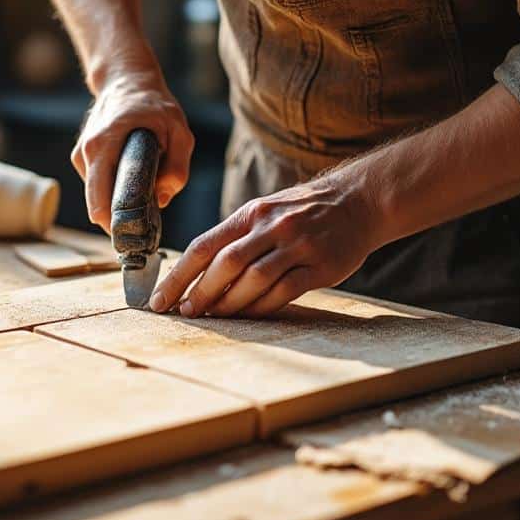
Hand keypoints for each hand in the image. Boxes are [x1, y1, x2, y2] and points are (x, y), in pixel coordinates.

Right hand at [72, 67, 193, 232]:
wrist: (126, 80)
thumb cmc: (155, 105)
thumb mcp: (180, 131)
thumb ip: (178, 168)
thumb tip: (163, 200)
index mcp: (104, 145)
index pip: (100, 199)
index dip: (117, 225)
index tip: (137, 239)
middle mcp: (86, 152)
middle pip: (95, 206)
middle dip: (118, 223)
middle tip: (144, 233)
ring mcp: (81, 155)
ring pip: (97, 197)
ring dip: (117, 204)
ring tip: (144, 201)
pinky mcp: (82, 158)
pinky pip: (98, 186)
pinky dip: (113, 191)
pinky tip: (132, 184)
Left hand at [148, 171, 381, 316]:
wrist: (360, 201)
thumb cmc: (304, 212)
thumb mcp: (266, 211)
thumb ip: (237, 237)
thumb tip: (198, 274)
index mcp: (250, 213)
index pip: (203, 246)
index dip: (178, 275)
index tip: (160, 299)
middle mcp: (270, 227)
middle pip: (224, 263)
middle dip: (199, 292)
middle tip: (186, 313)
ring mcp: (296, 245)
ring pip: (252, 279)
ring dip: (229, 303)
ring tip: (214, 318)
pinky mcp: (319, 265)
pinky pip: (284, 292)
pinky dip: (262, 307)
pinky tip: (250, 316)